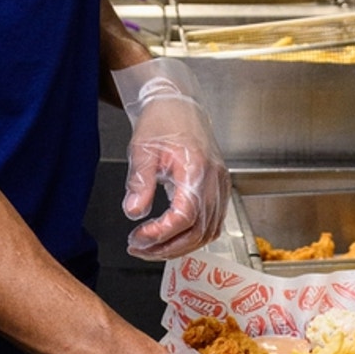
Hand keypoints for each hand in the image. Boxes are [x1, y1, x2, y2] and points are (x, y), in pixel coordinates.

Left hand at [113, 59, 230, 258]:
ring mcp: (220, 184)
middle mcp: (214, 179)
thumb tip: (134, 212)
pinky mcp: (219, 187)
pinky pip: (213, 222)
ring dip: (180, 246)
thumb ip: (139, 182)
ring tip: (151, 247)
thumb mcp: (142, 149)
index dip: (161, 233)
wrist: (178, 104)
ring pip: (208, 231)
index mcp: (196, 168)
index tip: (138, 237)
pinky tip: (172, 237)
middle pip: (199, 230)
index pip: (185, 215)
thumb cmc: (161, 121)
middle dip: (168, 247)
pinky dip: (193, 236)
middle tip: (140, 249)